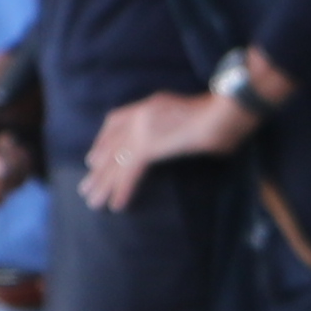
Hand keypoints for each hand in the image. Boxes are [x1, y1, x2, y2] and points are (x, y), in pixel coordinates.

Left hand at [83, 83, 257, 209]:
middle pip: (112, 145)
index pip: (116, 120)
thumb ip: (177, 125)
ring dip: (104, 184)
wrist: (223, 114)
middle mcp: (142, 115)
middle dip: (98, 169)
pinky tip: (117, 205)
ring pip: (117, 161)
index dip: (102, 141)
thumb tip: (180, 138)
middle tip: (87, 186)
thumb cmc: (220, 116)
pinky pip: (130, 173)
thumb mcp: (191, 115)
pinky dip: (122, 190)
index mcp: (150, 105)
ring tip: (93, 201)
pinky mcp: (149, 146)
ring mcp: (143, 129)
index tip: (93, 158)